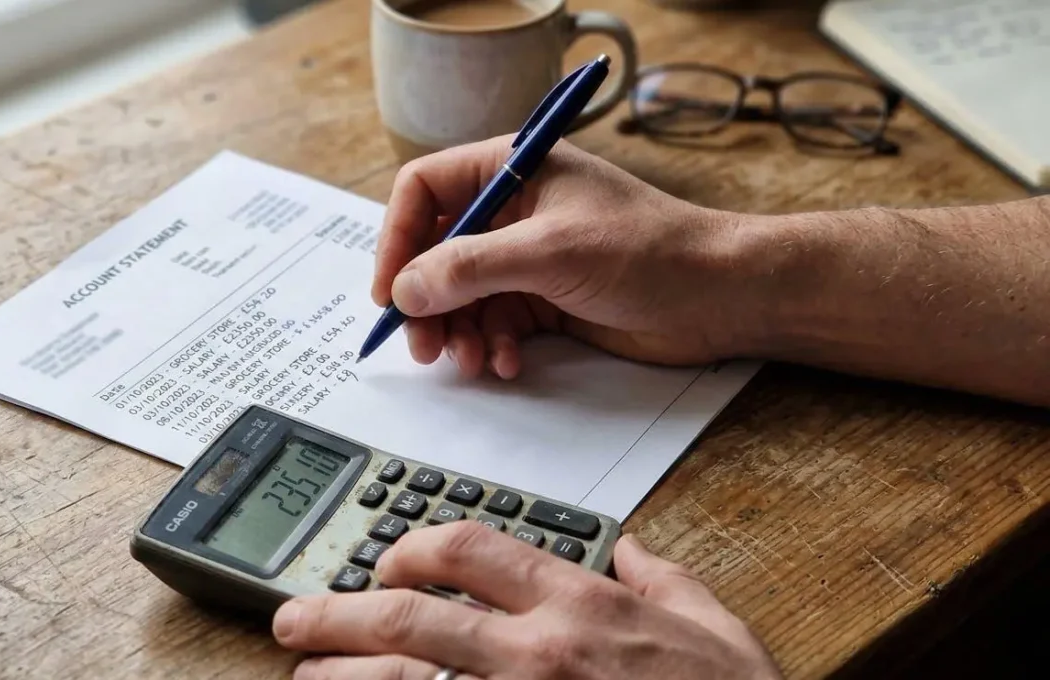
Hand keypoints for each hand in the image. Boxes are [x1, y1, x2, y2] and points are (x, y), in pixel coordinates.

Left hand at [272, 522, 782, 679]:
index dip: (410, 547)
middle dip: (338, 613)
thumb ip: (664, 578)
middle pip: (411, 615)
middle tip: (294, 619)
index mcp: (580, 603)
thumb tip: (632, 550)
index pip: (469, 547)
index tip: (387, 562)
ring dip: (344, 678)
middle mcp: (539, 654)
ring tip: (307, 676)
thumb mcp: (716, 623)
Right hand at [373, 137, 755, 378]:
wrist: (721, 297)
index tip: (391, 292)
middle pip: (435, 250)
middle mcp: (513, 209)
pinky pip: (494, 322)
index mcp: (512, 169)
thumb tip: (405, 290)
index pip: (424, 190)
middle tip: (424, 345)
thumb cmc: (650, 251)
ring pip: (461, 294)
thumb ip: (470, 268)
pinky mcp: (546, 298)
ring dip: (458, 331)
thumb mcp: (550, 253)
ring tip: (470, 361)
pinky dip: (492, 345)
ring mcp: (528, 256)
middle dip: (426, 301)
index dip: (398, 239)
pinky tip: (508, 363)